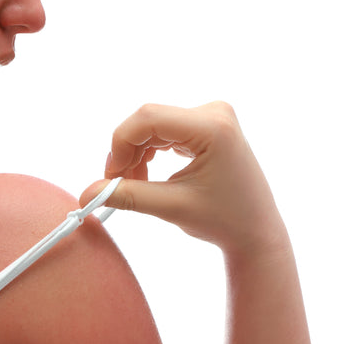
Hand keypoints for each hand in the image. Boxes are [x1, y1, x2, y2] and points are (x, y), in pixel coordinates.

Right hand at [80, 102, 287, 255]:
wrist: (257, 230)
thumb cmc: (224, 221)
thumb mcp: (171, 208)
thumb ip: (127, 196)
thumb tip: (86, 193)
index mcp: (212, 128)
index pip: (147, 118)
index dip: (120, 145)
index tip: (111, 177)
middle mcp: (214, 113)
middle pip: (148, 120)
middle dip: (127, 151)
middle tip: (117, 184)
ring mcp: (212, 116)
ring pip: (152, 125)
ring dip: (136, 153)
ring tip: (135, 184)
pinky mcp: (208, 124)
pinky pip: (165, 129)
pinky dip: (149, 151)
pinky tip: (148, 175)